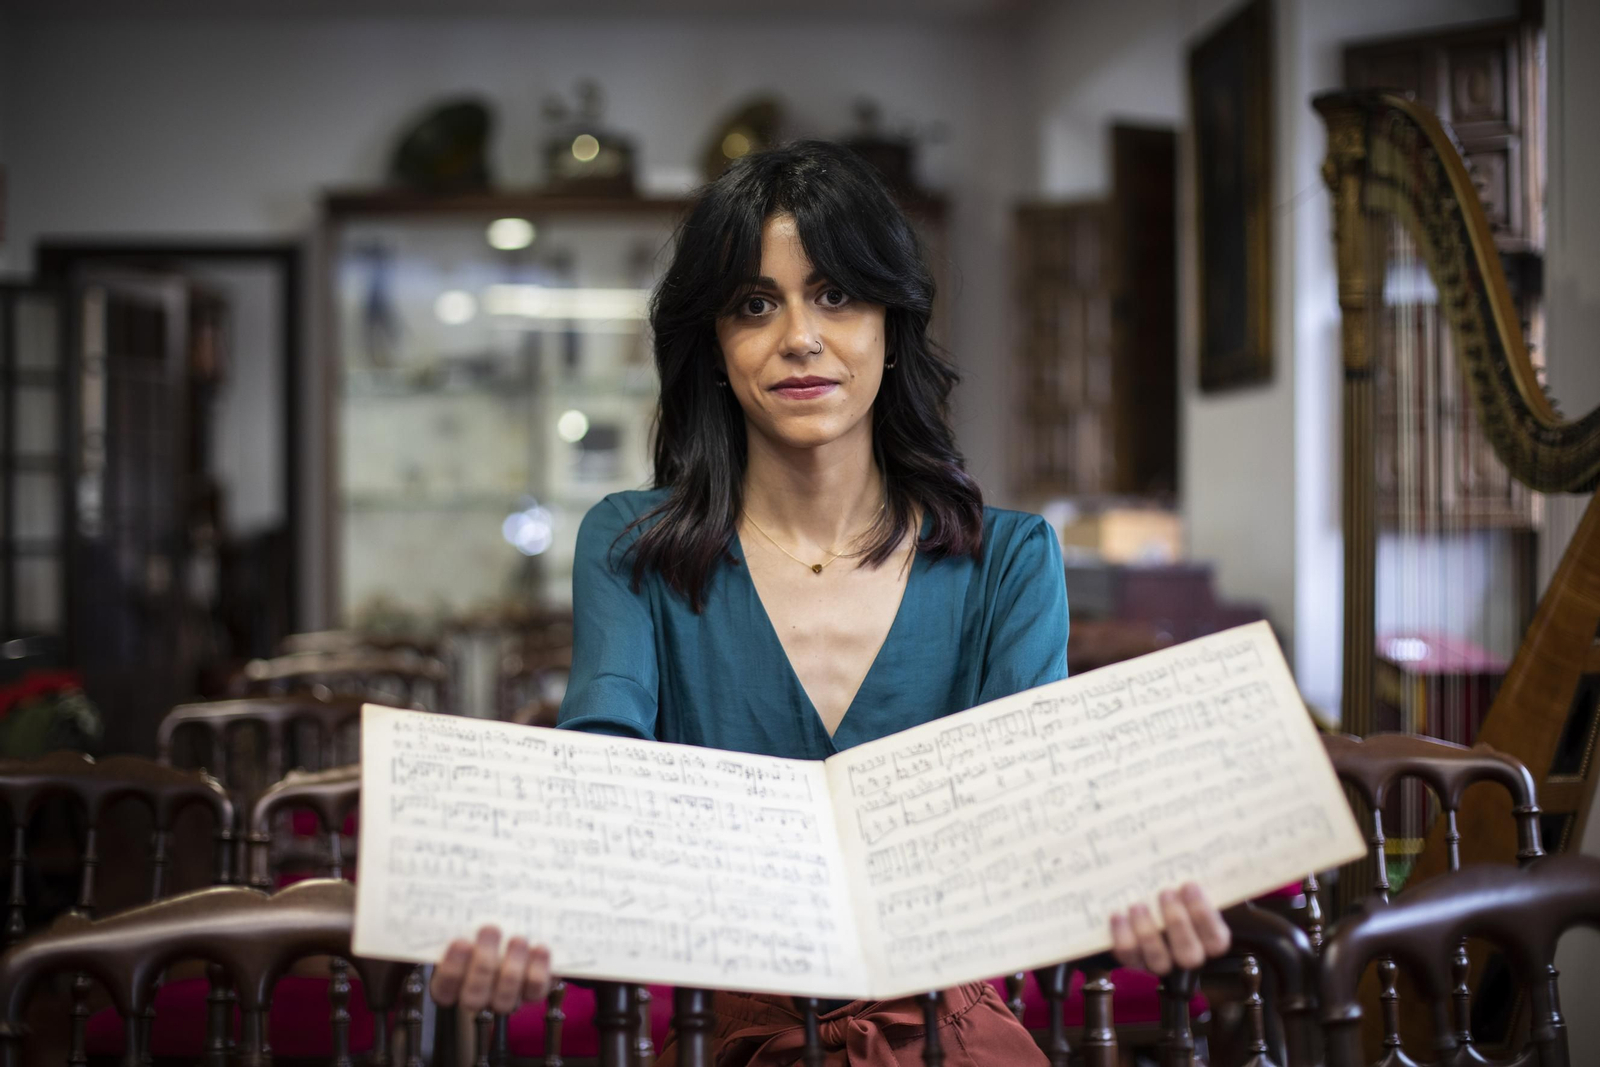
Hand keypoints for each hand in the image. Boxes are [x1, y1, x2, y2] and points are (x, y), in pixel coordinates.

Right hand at [430, 925, 553, 1013]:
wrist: (513, 924)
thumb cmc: (480, 921)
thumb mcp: (462, 919)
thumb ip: (454, 916)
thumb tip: (438, 890)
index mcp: (449, 983)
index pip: (444, 988)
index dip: (451, 970)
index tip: (461, 941)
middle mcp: (476, 997)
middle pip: (474, 996)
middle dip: (483, 964)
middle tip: (490, 929)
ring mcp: (504, 998)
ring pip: (505, 998)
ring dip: (512, 968)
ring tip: (517, 938)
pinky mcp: (532, 991)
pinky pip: (535, 991)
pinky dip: (539, 971)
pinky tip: (540, 948)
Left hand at [1108, 882, 1230, 974]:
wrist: (1146, 897)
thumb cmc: (1178, 888)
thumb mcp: (1196, 882)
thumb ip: (1206, 874)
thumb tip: (1213, 848)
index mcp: (1209, 938)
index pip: (1216, 939)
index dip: (1204, 916)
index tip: (1190, 885)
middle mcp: (1187, 955)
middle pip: (1189, 953)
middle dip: (1177, 922)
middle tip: (1166, 891)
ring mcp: (1160, 961)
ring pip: (1158, 960)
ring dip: (1147, 933)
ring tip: (1138, 905)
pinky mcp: (1134, 962)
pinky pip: (1129, 958)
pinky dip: (1122, 938)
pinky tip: (1117, 915)